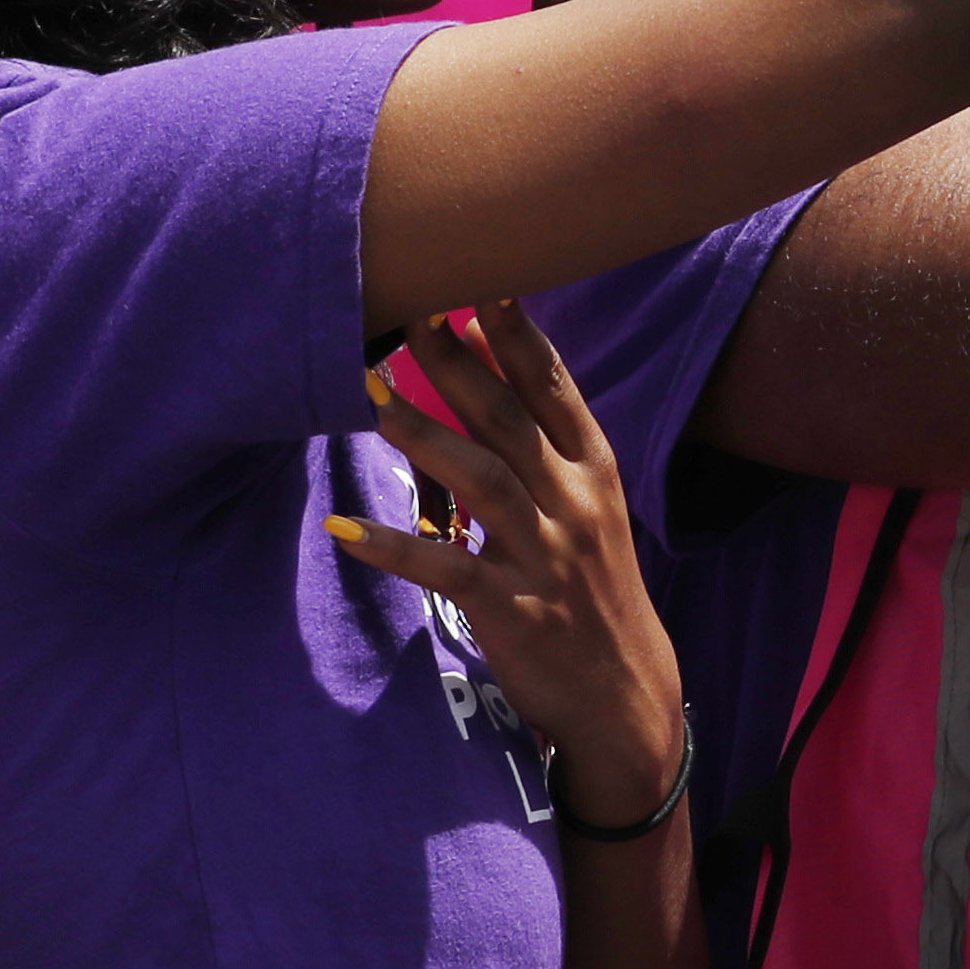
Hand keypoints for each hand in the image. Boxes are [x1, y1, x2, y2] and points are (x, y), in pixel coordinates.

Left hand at [330, 300, 684, 815]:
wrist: (624, 688)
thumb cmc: (592, 587)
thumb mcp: (588, 506)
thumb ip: (544, 444)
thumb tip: (492, 366)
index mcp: (594, 469)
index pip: (553, 387)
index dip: (517, 334)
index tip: (482, 281)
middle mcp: (573, 502)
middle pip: (509, 418)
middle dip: (458, 364)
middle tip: (409, 314)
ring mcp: (545, 555)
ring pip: (481, 479)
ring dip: (425, 434)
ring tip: (371, 395)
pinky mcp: (512, 609)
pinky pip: (447, 569)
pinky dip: (396, 547)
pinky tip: (345, 528)